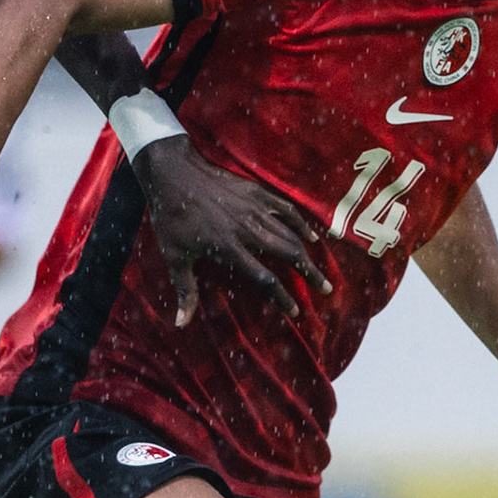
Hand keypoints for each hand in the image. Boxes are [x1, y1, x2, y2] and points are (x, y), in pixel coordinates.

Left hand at [132, 136, 331, 327]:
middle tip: (326, 289)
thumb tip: (181, 324)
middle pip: (289, 255)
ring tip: (320, 269)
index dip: (283, 298)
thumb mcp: (174, 257)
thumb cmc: (171, 217)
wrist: (174, 173)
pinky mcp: (256, 193)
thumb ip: (184, 291)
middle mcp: (247, 230)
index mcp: (228, 248)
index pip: (265, 279)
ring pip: (291, 234)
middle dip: (310, 274)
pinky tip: (310, 236)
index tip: (296, 311)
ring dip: (309, 253)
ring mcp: (254, 209)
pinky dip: (301, 224)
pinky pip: (286, 209)